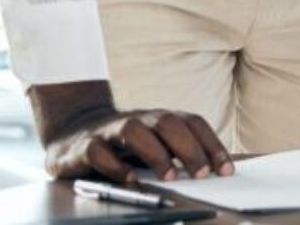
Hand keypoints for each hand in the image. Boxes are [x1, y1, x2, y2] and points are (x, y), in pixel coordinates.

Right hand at [45, 109, 232, 183]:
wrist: (72, 131)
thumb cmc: (125, 145)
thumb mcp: (155, 144)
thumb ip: (180, 153)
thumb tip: (217, 171)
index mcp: (160, 118)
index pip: (192, 123)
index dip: (211, 144)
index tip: (226, 170)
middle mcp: (138, 119)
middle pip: (167, 123)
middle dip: (188, 148)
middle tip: (201, 174)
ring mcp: (109, 131)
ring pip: (133, 131)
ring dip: (154, 153)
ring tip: (169, 176)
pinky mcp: (83, 147)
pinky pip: (97, 152)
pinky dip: (114, 166)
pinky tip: (130, 180)